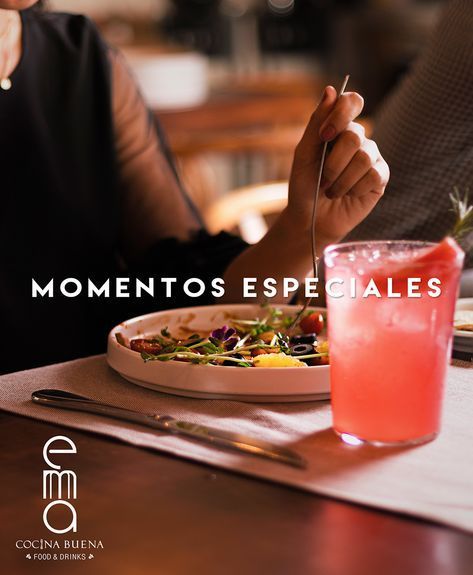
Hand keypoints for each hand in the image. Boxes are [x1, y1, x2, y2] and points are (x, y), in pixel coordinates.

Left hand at [287, 85, 388, 243]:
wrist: (310, 219)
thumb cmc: (304, 186)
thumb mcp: (303, 155)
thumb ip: (316, 123)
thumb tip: (330, 90)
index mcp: (338, 128)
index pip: (352, 102)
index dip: (340, 115)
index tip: (324, 136)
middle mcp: (358, 139)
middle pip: (354, 136)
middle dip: (333, 163)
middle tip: (323, 179)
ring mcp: (372, 158)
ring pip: (363, 158)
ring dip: (341, 180)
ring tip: (331, 191)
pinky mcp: (380, 178)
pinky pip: (373, 176)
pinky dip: (354, 189)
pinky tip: (348, 195)